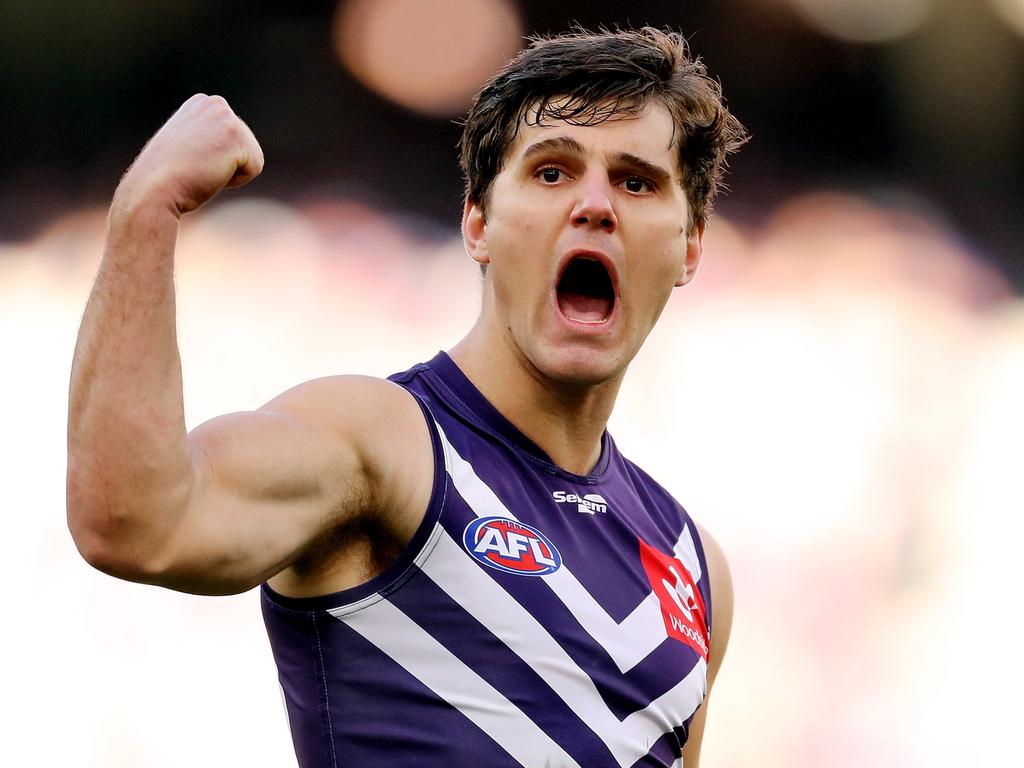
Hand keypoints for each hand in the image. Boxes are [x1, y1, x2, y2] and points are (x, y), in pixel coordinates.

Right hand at [116, 94, 264, 217]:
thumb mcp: (183, 146)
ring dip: (231, 173)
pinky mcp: (236, 134)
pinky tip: (210, 173)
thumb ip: (204, 138)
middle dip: (225, 164)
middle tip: (196, 166)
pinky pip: (255, 168)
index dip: (215, 158)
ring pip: (252, 157)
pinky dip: (236, 180)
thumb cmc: (165, 176)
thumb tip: (216, 145)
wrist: (154, 188)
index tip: (190, 159)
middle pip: (245, 146)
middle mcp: (216, 103)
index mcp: (202, 103)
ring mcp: (226, 116)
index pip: (233, 139)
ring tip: (202, 169)